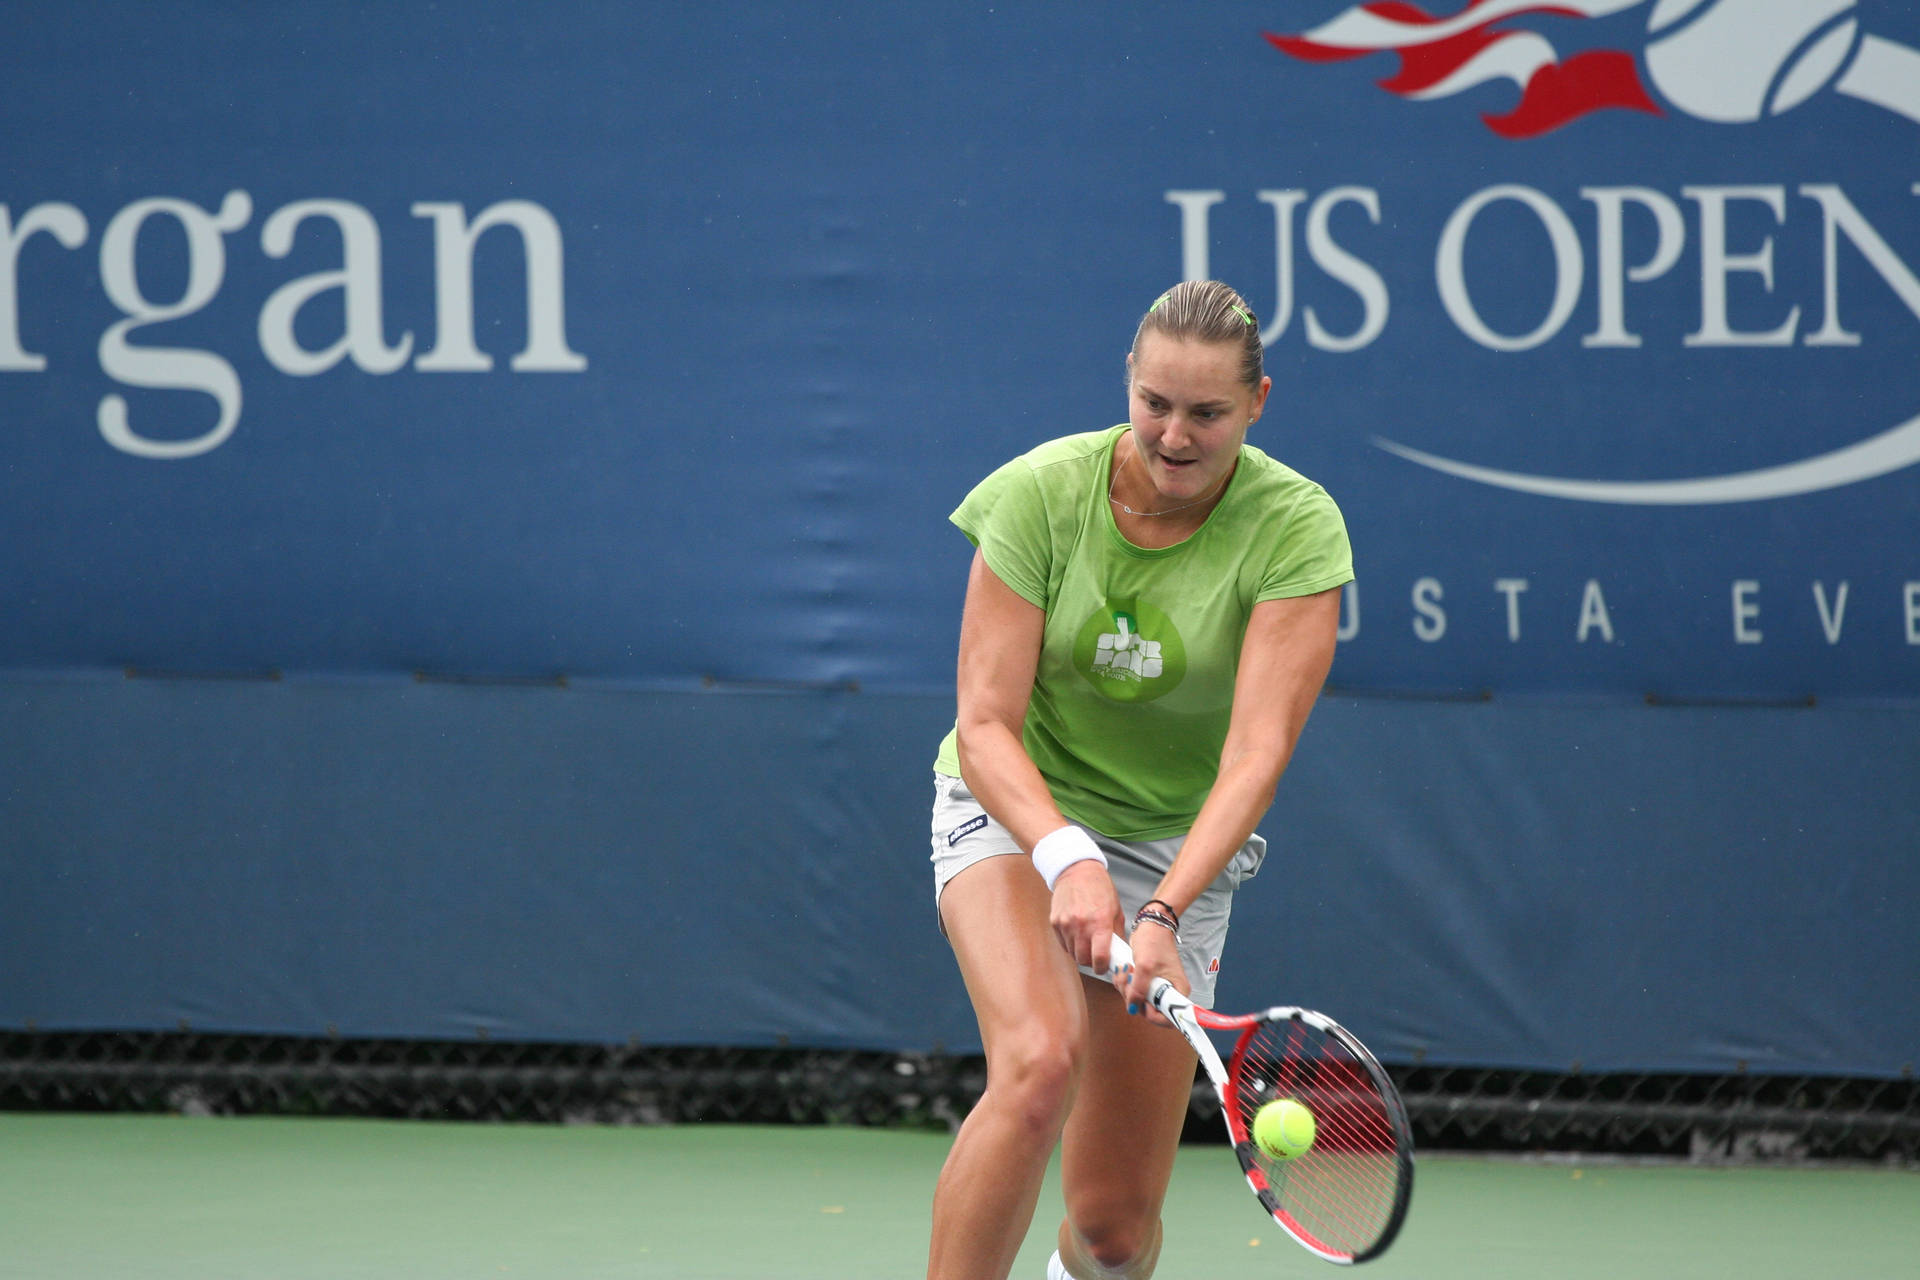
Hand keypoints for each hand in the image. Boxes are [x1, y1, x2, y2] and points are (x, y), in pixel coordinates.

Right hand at [1049, 859, 1124, 975]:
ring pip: (1072, 953)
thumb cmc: (1100, 888)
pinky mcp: (1055, 922)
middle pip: (1083, 959)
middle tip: (1096, 955)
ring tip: (1087, 940)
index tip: (1104, 967)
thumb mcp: (1115, 910)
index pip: (1099, 957)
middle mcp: (1081, 925)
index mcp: (1100, 922)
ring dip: (1080, 952)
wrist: (1077, 871)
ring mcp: (1065, 924)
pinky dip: (1070, 943)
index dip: (1102, 967)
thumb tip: (1120, 955)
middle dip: (1090, 961)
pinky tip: (1077, 933)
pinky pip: (1063, 943)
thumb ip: (1117, 934)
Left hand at [1120, 918, 1186, 1027]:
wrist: (1150, 928)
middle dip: (1134, 998)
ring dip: (1126, 989)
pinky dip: (1124, 984)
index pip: (1171, 1018)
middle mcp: (1169, 993)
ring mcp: (1156, 989)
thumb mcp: (1145, 965)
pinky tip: (1124, 970)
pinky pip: (1132, 993)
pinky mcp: (1145, 984)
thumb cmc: (1154, 942)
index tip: (1143, 1005)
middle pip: (1149, 1012)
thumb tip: (1133, 1007)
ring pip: (1137, 1002)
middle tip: (1130, 981)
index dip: (1155, 1016)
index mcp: (1178, 991)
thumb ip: (1139, 989)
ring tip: (1126, 971)